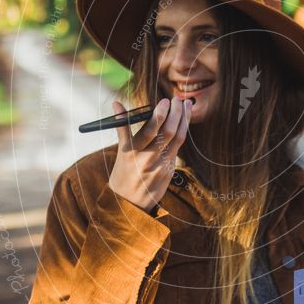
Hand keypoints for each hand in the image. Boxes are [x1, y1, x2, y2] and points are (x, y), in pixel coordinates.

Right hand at [108, 96, 191, 211]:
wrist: (129, 203)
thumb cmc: (123, 172)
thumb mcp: (120, 151)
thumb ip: (122, 127)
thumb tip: (117, 104)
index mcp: (132, 153)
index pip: (149, 131)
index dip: (159, 115)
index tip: (166, 100)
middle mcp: (147, 160)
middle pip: (167, 133)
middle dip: (175, 113)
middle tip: (177, 99)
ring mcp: (161, 166)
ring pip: (177, 139)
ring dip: (184, 120)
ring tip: (186, 105)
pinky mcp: (170, 171)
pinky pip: (178, 148)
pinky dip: (182, 132)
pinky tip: (184, 121)